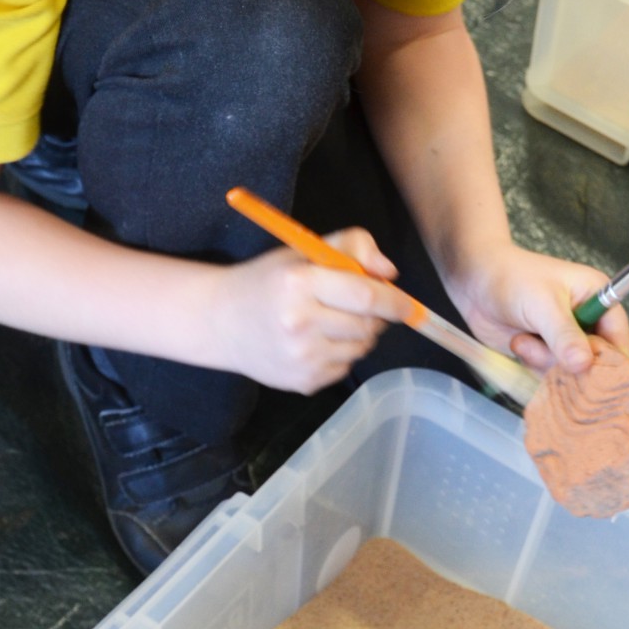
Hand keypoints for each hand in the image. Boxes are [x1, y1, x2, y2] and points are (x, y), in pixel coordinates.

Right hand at [213, 228, 405, 392]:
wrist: (220, 322)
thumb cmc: (268, 281)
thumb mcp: (303, 251)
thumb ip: (352, 247)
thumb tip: (390, 273)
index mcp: (299, 284)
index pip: (365, 295)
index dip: (395, 301)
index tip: (408, 305)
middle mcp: (299, 323)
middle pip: (368, 325)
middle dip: (375, 317)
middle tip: (358, 307)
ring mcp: (301, 357)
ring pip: (361, 348)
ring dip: (358, 335)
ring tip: (329, 322)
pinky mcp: (303, 381)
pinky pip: (345, 368)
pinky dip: (341, 354)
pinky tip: (315, 342)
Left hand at [446, 243, 628, 374]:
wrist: (473, 280)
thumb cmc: (511, 278)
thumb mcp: (542, 304)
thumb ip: (564, 335)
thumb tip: (584, 364)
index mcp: (598, 297)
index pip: (618, 337)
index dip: (611, 360)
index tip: (596, 377)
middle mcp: (586, 320)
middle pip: (596, 361)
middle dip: (571, 364)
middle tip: (545, 352)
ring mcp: (564, 339)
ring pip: (570, 371)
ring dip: (545, 363)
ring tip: (523, 340)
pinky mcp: (544, 352)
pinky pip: (549, 373)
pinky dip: (534, 366)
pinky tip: (518, 345)